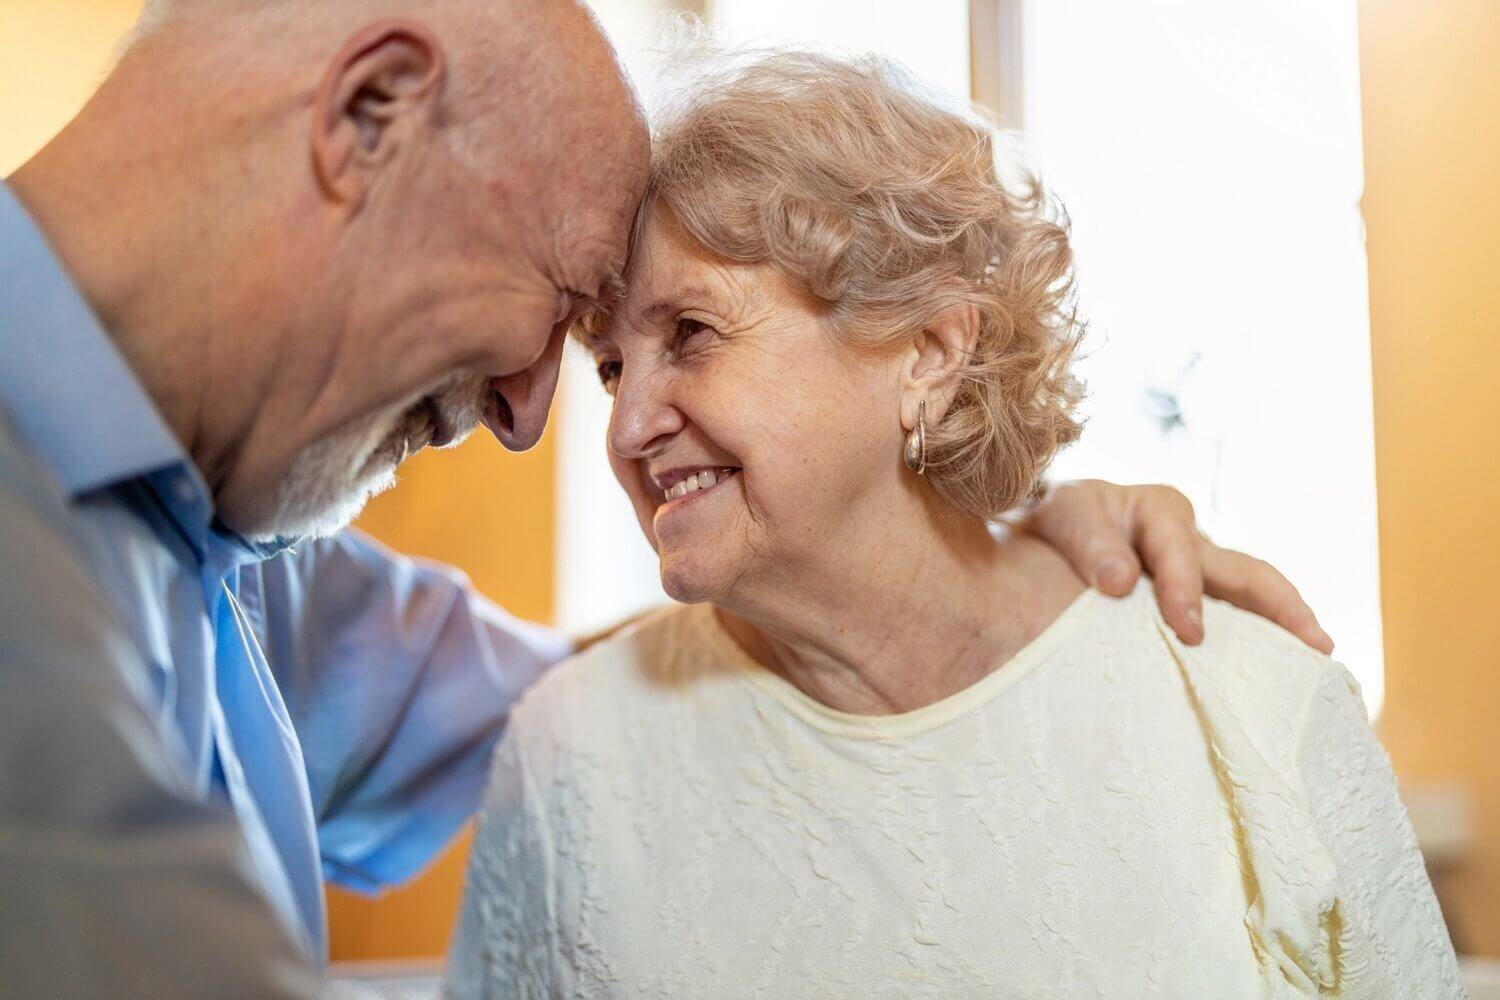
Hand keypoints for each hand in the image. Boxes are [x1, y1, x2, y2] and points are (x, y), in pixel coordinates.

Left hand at [1015, 480, 1333, 652]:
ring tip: (1320, 664)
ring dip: (1286, 629)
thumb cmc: (1055, 522)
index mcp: (1159, 511)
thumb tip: (1122, 583)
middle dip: (1282, 607)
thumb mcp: (1062, 518)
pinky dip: (1258, 646)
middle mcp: (1191, 540)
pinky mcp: (1196, 603)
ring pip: (1253, 599)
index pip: (1181, 552)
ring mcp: (1200, 574)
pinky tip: (1277, 680)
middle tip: (1315, 645)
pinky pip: (1234, 622)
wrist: (1040, 532)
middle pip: (1248, 572)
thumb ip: (1089, 543)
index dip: (1186, 589)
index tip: (1188, 629)